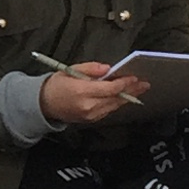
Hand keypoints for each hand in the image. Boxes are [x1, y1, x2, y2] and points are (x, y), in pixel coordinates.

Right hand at [36, 62, 150, 126]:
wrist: (43, 104)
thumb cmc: (56, 85)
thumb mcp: (69, 70)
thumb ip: (90, 69)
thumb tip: (107, 69)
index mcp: (82, 92)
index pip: (110, 88)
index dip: (124, 83)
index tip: (134, 77)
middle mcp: (88, 106)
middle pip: (116, 98)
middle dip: (131, 91)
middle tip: (144, 84)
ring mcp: (90, 115)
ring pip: (114, 105)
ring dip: (127, 97)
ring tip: (138, 89)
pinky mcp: (91, 119)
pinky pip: (108, 110)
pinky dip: (117, 102)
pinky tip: (123, 96)